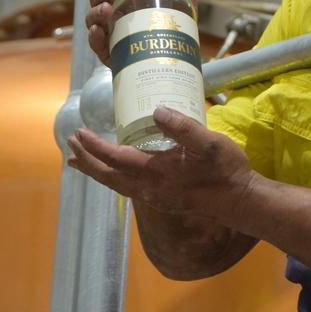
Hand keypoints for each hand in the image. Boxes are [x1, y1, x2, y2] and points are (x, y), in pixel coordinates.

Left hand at [67, 106, 254, 227]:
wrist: (240, 201)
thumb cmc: (226, 169)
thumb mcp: (208, 142)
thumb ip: (182, 127)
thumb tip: (157, 110)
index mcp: (158, 171)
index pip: (116, 158)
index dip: (95, 146)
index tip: (80, 133)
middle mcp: (151, 188)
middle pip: (109, 176)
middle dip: (88, 160)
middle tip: (70, 146)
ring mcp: (156, 196)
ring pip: (116, 185)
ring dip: (96, 172)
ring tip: (79, 163)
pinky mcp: (163, 199)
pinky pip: (128, 190)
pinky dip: (112, 179)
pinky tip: (115, 173)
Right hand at [85, 0, 196, 65]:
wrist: (180, 50)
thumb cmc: (176, 19)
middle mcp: (115, 9)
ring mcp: (110, 30)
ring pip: (92, 17)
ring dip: (97, 11)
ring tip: (108, 10)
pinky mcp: (110, 52)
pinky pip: (96, 44)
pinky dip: (94, 37)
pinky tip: (98, 31)